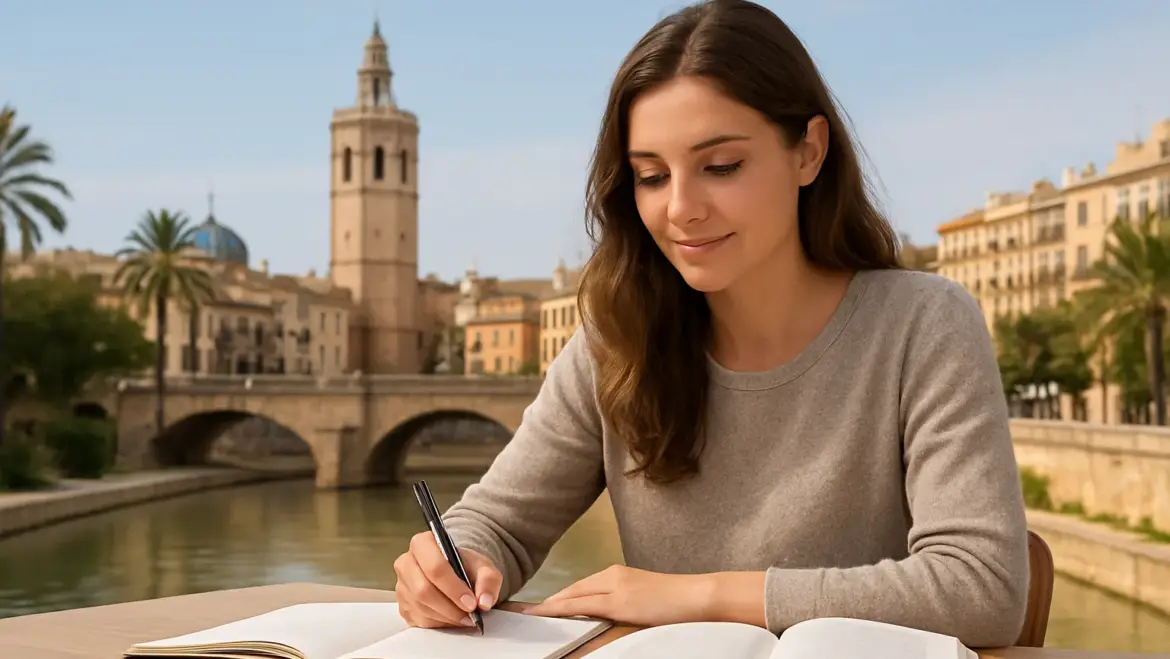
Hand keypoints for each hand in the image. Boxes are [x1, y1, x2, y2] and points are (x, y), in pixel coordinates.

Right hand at [393, 531, 502, 628]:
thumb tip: (484, 602)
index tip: (471, 603)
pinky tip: (453, 619)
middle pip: (424, 590)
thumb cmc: (466, 567)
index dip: (454, 588)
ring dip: (447, 617)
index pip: (434, 568)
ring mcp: (401, 586)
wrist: (456, 573)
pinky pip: (419, 620)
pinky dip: (440, 624)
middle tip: (470, 615)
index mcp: (423, 543)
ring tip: (466, 618)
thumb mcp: (484, 568)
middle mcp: (406, 563)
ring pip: (422, 608)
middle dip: (450, 607)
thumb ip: (488, 581)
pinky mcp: (403, 606)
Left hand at [523, 565, 721, 626]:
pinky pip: (583, 605)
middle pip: (571, 591)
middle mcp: (612, 576)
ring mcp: (615, 586)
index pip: (578, 589)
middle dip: (547, 604)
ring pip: (573, 596)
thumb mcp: (641, 602)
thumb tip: (598, 620)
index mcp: (617, 575)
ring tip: (529, 615)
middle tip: (523, 613)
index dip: (556, 600)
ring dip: (550, 607)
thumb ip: (618, 607)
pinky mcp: (620, 600)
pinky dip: (562, 609)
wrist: (698, 596)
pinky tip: (547, 614)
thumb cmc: (675, 603)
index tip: (536, 608)